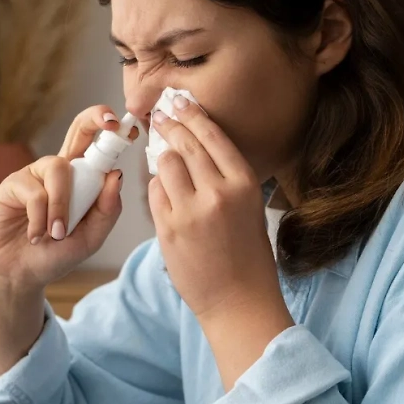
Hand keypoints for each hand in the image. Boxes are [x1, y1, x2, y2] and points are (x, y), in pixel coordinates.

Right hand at [0, 105, 137, 293]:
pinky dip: (40, 219)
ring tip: (56, 234)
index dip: (112, 132)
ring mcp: (35, 174)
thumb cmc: (53, 256)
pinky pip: (35, 192)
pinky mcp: (12, 184)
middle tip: (109, 123)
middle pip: (78, 129)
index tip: (129, 127)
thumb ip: (106, 211)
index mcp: (82, 180)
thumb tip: (116, 175)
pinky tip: (35, 236)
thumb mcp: (90, 238)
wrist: (19, 276)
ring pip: (59, 170)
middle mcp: (59, 171)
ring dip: (61, 206)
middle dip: (94, 119)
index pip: (98, 147)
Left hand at [147, 98, 283, 321]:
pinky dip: (156, 188)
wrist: (238, 301)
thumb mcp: (249, 208)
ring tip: (163, 158)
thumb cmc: (248, 255)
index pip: (212, 136)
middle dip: (170, 126)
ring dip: (162, 158)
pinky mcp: (168, 228)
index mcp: (244, 184)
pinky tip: (161, 189)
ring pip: (165, 164)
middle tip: (160, 116)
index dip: (192, 115)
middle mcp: (217, 193)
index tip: (179, 102)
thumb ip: (226, 178)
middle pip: (185, 144)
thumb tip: (197, 146)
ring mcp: (190, 211)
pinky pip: (154, 193)